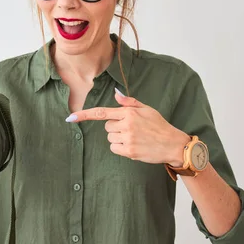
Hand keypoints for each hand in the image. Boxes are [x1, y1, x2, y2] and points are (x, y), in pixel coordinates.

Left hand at [66, 88, 189, 164]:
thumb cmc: (159, 125)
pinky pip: (114, 148)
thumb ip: (130, 102)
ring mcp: (127, 138)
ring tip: (135, 138)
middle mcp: (126, 124)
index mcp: (129, 112)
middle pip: (106, 126)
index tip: (70, 118)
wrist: (172, 144)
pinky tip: (134, 145)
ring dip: (118, 138)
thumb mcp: (147, 109)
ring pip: (110, 138)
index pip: (102, 112)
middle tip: (131, 129)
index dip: (84, 115)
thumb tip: (116, 93)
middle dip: (115, 128)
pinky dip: (120, 148)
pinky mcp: (129, 151)